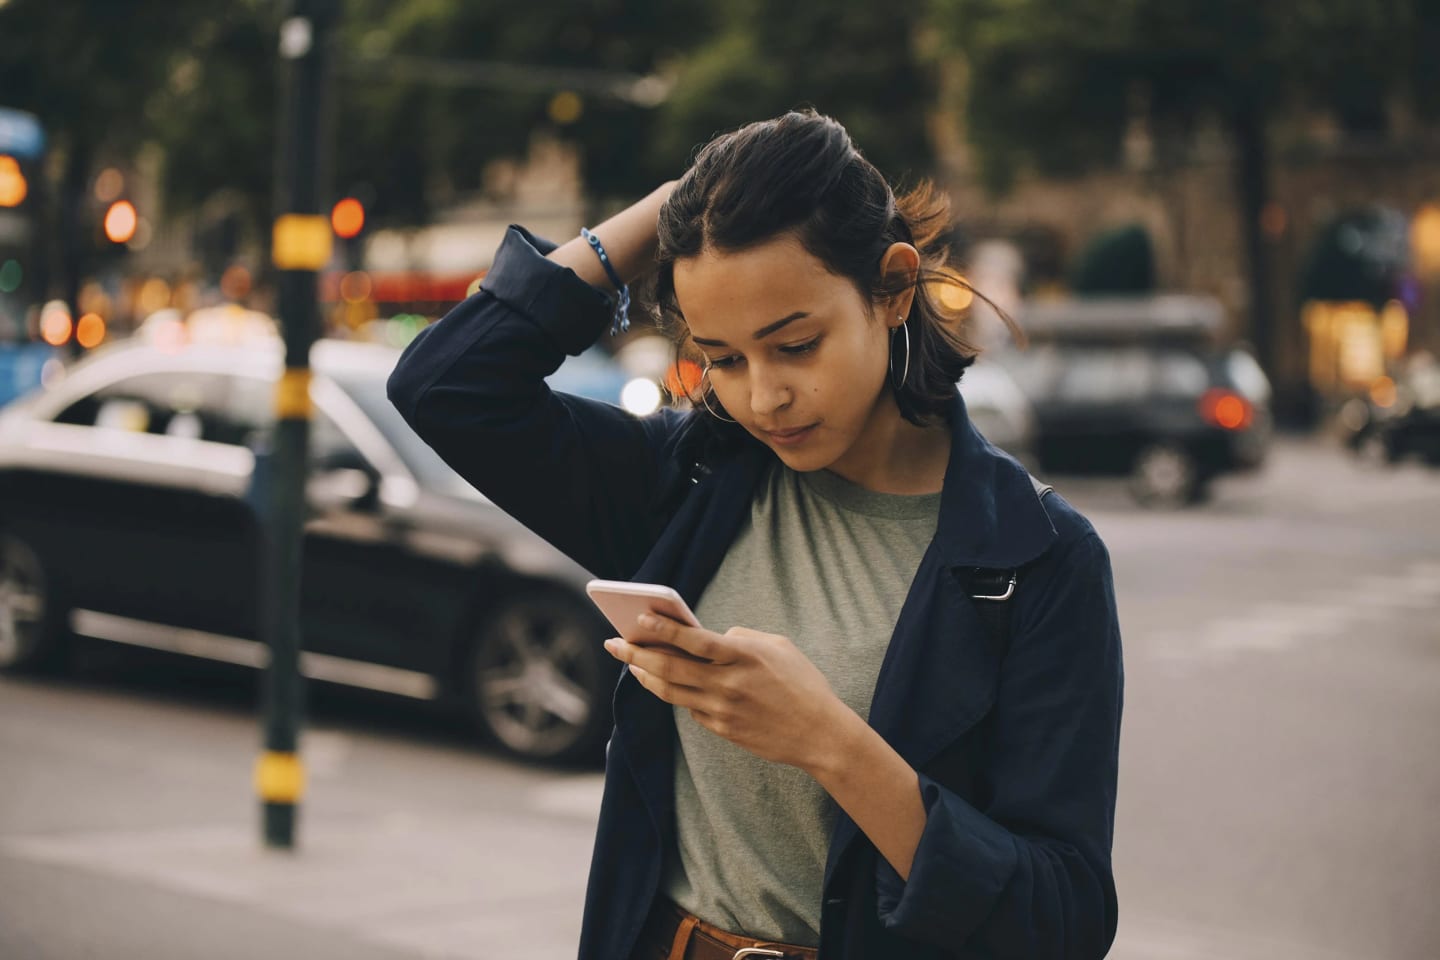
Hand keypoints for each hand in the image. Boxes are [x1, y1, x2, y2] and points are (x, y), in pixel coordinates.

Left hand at [604, 614, 856, 770]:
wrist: (820, 734)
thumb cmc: (803, 684)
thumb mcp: (778, 647)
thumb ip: (741, 638)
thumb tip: (711, 637)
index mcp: (744, 656)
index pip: (693, 639)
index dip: (663, 628)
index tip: (638, 618)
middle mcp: (728, 683)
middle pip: (670, 667)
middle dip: (636, 653)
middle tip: (614, 643)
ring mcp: (722, 709)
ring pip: (671, 691)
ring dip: (646, 675)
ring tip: (631, 664)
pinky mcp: (722, 729)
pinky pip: (690, 708)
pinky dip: (676, 693)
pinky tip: (666, 683)